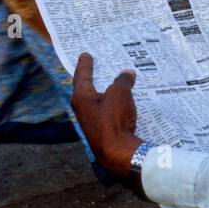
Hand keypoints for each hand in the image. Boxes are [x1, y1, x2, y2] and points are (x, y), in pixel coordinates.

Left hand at [71, 53, 142, 177]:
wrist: (117, 152)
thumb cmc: (113, 121)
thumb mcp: (120, 94)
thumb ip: (123, 81)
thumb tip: (127, 74)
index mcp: (81, 97)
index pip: (82, 75)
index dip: (85, 64)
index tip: (86, 55)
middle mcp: (83, 109)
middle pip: (88, 88)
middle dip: (94, 77)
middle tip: (98, 65)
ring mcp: (91, 121)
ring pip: (98, 100)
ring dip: (106, 91)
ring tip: (115, 81)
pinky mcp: (101, 130)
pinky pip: (106, 111)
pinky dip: (113, 103)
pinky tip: (123, 101)